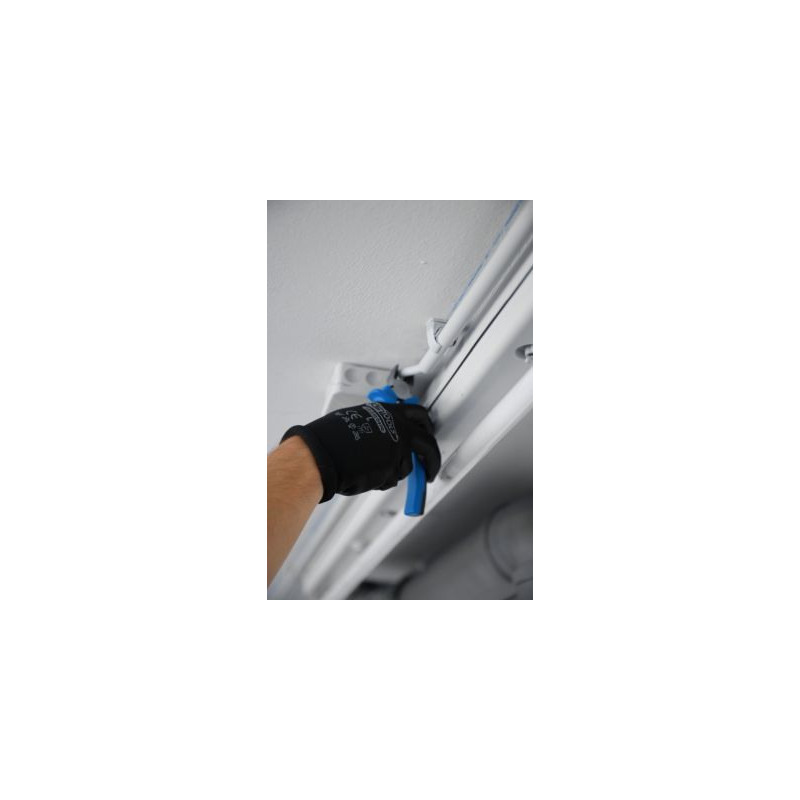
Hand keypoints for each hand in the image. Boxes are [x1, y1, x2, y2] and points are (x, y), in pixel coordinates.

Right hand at [281, 402, 440, 501]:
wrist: (320, 454)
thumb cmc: (330, 438)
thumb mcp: (358, 419)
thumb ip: (378, 425)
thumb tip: (385, 436)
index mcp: (389, 412)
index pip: (420, 416)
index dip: (426, 428)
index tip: (428, 435)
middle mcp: (398, 429)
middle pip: (428, 444)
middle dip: (432, 459)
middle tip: (430, 468)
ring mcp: (397, 449)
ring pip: (406, 467)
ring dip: (393, 471)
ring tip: (369, 469)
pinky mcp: (392, 469)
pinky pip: (391, 479)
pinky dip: (381, 480)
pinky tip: (364, 474)